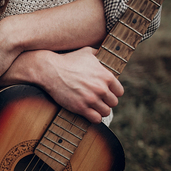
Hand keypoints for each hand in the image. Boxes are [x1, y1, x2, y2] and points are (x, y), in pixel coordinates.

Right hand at [0, 47, 123, 123]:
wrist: (50, 70)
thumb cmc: (68, 60)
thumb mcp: (86, 52)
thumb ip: (99, 53)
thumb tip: (102, 51)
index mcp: (106, 76)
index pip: (119, 91)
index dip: (112, 92)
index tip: (105, 93)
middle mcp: (101, 88)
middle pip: (113, 103)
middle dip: (106, 102)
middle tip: (98, 100)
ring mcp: (91, 99)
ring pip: (106, 112)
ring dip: (100, 110)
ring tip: (93, 107)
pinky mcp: (81, 108)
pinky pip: (96, 119)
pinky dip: (94, 118)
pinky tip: (89, 113)